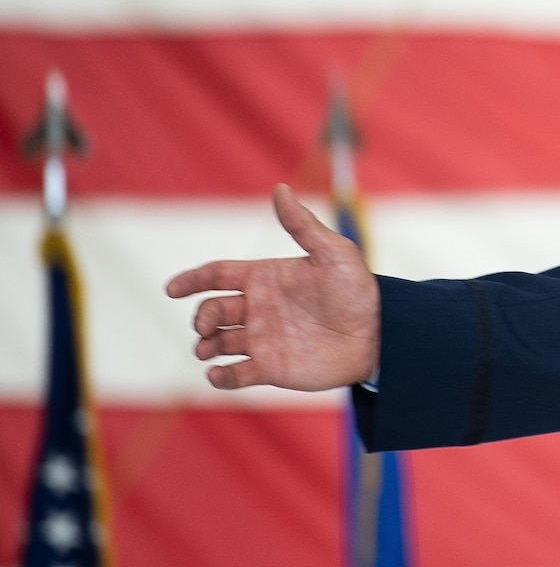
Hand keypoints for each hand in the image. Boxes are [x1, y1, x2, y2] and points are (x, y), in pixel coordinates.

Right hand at [168, 184, 381, 391]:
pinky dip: (220, 378)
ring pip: (217, 343)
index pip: (217, 275)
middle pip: (212, 309)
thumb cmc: (358, 290)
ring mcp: (263, 339)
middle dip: (201, 317)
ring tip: (206, 350)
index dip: (192, 280)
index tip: (172, 288)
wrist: (380, 333)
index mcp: (266, 278)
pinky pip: (235, 375)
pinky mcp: (271, 368)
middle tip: (206, 326)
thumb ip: (302, 225)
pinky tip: (217, 374)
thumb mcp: (334, 253)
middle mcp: (259, 308)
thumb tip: (280, 188)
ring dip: (204, 347)